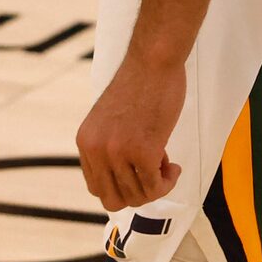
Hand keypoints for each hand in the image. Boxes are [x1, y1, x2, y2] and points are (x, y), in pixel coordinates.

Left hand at [78, 54, 186, 212]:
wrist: (153, 62)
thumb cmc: (142, 83)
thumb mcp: (112, 119)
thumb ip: (112, 143)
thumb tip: (127, 169)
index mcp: (86, 142)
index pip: (96, 187)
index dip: (122, 186)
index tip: (141, 172)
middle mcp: (97, 151)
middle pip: (113, 199)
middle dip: (139, 193)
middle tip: (156, 174)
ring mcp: (118, 152)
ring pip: (137, 196)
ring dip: (158, 186)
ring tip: (168, 166)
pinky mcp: (143, 151)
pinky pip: (155, 185)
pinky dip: (168, 182)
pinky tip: (175, 166)